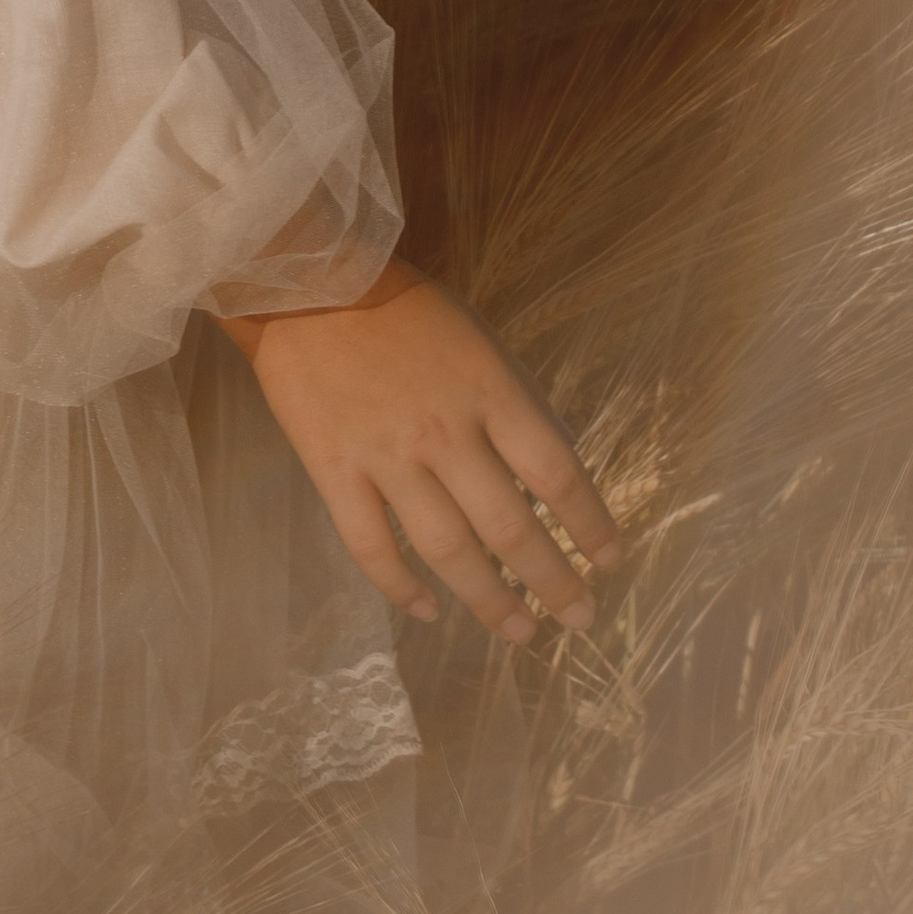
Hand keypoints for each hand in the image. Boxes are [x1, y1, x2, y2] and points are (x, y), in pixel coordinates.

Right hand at [215, 263, 621, 644]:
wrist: (305, 282)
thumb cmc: (404, 308)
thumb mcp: (478, 338)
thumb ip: (514, 403)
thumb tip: (552, 476)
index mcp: (487, 391)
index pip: (557, 473)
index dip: (590, 524)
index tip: (609, 558)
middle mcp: (445, 432)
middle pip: (511, 527)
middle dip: (553, 582)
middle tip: (578, 618)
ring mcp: (387, 456)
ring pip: (449, 550)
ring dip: (491, 601)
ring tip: (520, 631)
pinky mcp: (335, 470)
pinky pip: (371, 547)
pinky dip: (402, 589)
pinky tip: (429, 610)